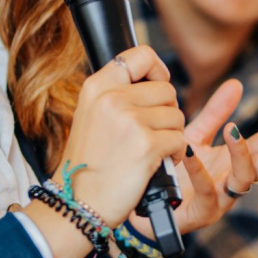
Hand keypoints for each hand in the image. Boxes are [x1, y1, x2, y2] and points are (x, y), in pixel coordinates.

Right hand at [60, 46, 188, 225]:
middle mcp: (112, 98)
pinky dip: (176, 153)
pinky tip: (159, 163)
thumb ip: (117, 94)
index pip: (141, 55)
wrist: (78, 202)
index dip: (157, 69)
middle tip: (152, 132)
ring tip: (152, 150)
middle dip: (167, 112)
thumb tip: (154, 80)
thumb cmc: (88, 163)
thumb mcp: (91, 115)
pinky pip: (180, 139)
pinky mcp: (146, 145)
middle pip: (166, 89)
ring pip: (177, 115)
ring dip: (172, 134)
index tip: (158, 84)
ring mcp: (130, 121)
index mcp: (97, 86)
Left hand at [129, 78, 257, 237]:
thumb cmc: (176, 171)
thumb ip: (216, 113)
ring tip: (233, 131)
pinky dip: (200, 172)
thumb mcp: (196, 136)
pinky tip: (191, 152)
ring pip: (244, 179)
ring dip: (242, 154)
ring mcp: (221, 199)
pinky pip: (206, 191)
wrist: (149, 203)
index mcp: (237, 163)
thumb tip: (236, 83)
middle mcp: (234, 181)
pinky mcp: (201, 212)